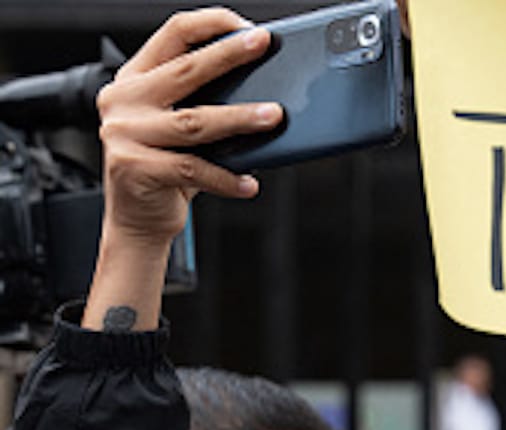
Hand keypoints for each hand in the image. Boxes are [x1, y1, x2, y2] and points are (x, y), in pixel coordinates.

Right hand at [95, 9, 277, 247]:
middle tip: (263, 45)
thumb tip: (267, 91)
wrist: (137, 219)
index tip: (250, 30)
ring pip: (193, 121)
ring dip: (239, 118)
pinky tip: (250, 183)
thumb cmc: (168, 170)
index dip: (212, 25)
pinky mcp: (134, 168)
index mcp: (135, 78)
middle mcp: (123, 99)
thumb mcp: (182, 127)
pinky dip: (226, 178)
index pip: (173, 35)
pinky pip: (193, 170)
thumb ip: (206, 103)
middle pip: (185, 71)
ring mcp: (124, 133)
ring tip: (274, 116)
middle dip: (228, 55)